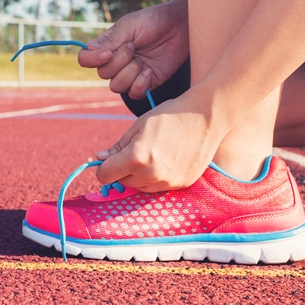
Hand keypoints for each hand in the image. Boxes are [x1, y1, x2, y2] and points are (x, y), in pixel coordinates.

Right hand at [77, 0, 188, 99]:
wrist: (180, 26)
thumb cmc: (153, 21)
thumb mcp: (129, 26)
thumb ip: (110, 42)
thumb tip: (90, 53)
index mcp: (107, 46)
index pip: (85, 59)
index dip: (92, 60)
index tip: (107, 53)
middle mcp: (115, 62)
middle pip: (102, 74)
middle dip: (119, 62)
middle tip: (134, 47)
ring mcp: (130, 73)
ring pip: (116, 87)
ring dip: (129, 74)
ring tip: (143, 62)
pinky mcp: (145, 83)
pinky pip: (133, 94)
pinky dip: (140, 84)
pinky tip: (149, 71)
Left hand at [93, 90, 226, 191]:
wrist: (205, 117)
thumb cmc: (169, 116)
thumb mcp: (138, 126)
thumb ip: (118, 146)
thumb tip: (99, 158)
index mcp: (135, 158)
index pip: (105, 175)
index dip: (103, 167)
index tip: (109, 159)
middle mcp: (150, 175)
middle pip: (122, 182)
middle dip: (122, 170)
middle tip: (134, 152)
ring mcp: (167, 182)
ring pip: (140, 187)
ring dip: (139, 175)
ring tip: (152, 154)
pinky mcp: (181, 185)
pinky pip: (159, 187)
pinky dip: (156, 178)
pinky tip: (165, 160)